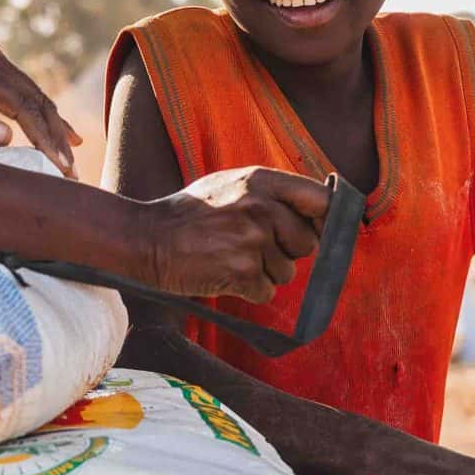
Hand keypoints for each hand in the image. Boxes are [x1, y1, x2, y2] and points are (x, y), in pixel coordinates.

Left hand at [0, 46, 82, 172]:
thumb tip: (7, 136)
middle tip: (71, 173)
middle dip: (55, 136)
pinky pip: (22, 99)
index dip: (44, 136)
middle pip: (35, 100)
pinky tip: (63, 138)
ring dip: (53, 130)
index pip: (23, 104)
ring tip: (71, 162)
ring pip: (33, 99)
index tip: (60, 166)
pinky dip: (41, 120)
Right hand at [140, 166, 328, 301]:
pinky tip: (223, 274)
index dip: (326, 220)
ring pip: (287, 272)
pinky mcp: (242, 271)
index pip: (322, 200)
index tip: (320, 231)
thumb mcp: (231, 185)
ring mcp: (252, 240)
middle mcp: (262, 207)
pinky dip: (248, 291)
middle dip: (286, 252)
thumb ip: (273, 194)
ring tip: (230, 258)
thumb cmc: (190, 215)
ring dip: (264, 273)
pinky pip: (266, 292)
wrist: (147, 239)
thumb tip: (323, 211)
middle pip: (308, 243)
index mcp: (262, 181)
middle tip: (252, 248)